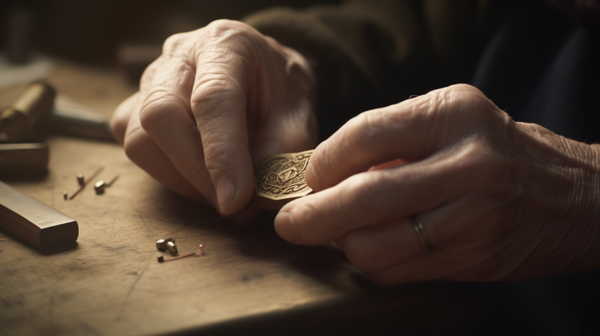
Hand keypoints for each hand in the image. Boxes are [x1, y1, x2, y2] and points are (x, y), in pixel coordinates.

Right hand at [111, 20, 317, 220]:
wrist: (266, 73)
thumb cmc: (281, 90)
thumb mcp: (298, 114)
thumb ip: (280, 151)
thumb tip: (247, 199)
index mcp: (226, 44)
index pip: (213, 99)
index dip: (222, 154)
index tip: (235, 200)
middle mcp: (180, 55)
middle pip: (161, 115)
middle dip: (195, 172)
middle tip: (231, 205)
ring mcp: (151, 79)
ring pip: (139, 138)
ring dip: (181, 180)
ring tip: (222, 195)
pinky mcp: (136, 106)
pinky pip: (135, 148)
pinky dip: (167, 175)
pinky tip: (201, 181)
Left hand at [274, 84, 599, 285]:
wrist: (573, 197)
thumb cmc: (499, 152)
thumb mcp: (453, 121)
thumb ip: (394, 140)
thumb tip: (326, 172)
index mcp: (453, 113)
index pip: (364, 133)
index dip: (324, 162)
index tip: (308, 178)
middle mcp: (467, 162)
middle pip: (364, 195)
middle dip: (313, 215)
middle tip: (289, 223)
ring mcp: (472, 215)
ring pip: (376, 244)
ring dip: (342, 245)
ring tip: (337, 236)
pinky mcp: (473, 257)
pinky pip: (399, 270)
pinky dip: (371, 264)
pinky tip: (370, 252)